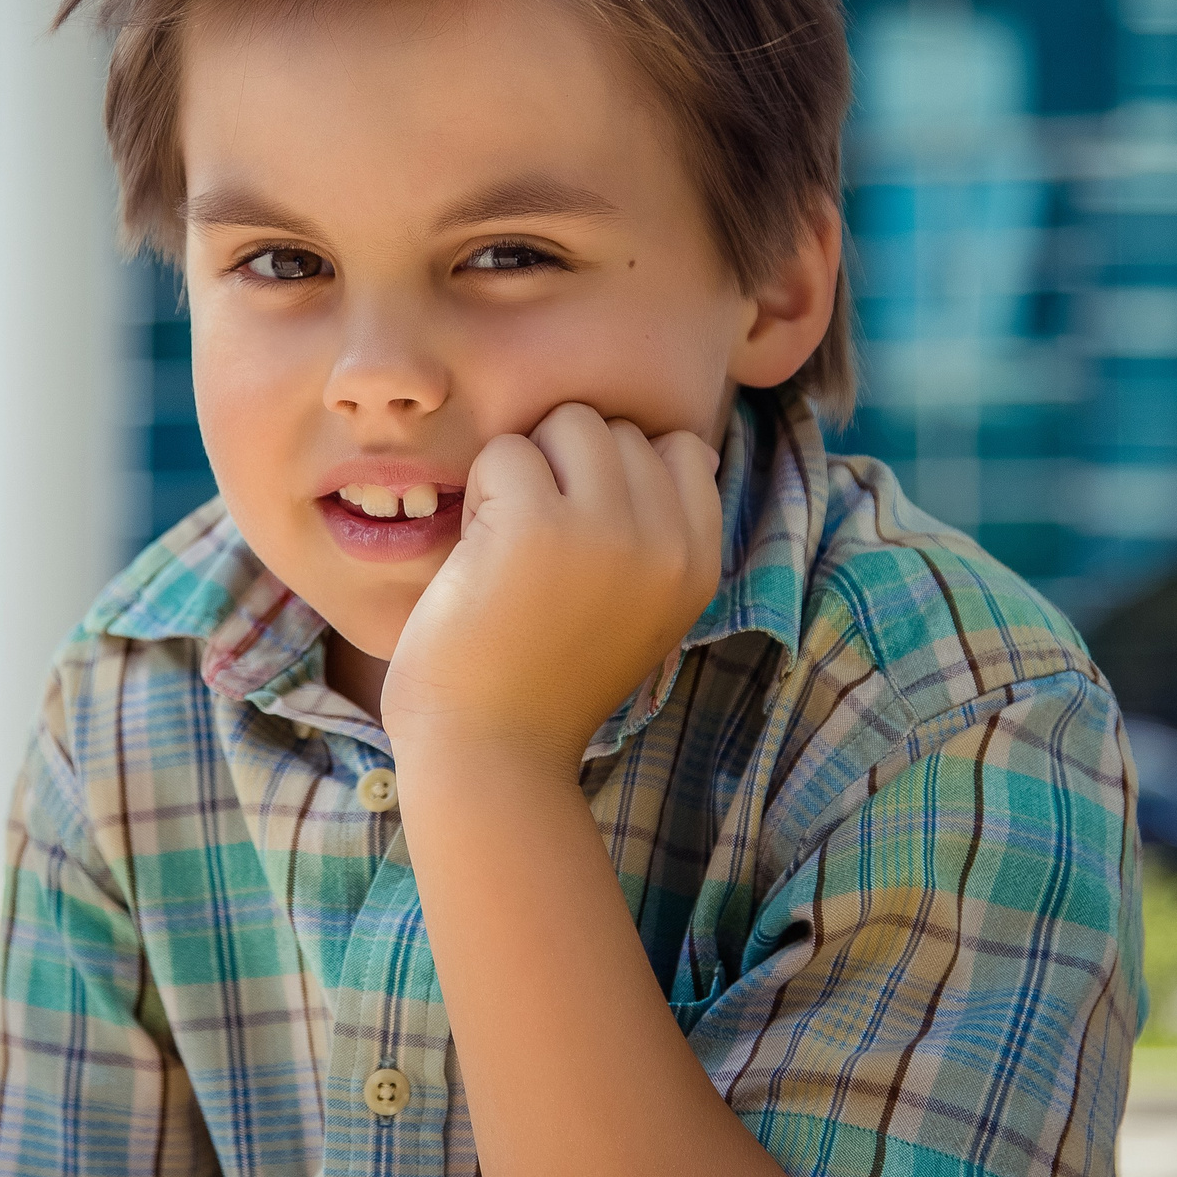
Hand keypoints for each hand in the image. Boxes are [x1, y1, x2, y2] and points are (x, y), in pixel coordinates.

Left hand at [380, 403, 721, 774]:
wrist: (489, 754)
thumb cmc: (544, 677)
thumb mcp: (640, 609)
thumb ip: (663, 533)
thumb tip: (682, 443)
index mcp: (697, 567)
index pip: (682, 449)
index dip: (618, 473)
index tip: (582, 535)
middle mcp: (666, 545)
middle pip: (619, 428)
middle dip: (566, 467)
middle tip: (535, 549)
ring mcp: (606, 531)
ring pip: (567, 422)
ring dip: (524, 469)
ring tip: (507, 544)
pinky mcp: (536, 525)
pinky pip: (505, 451)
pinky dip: (479, 491)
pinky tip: (478, 556)